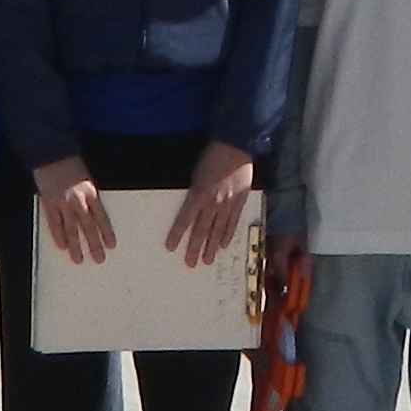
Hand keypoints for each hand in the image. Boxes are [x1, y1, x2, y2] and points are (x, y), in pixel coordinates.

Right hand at [32, 156, 112, 264]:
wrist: (51, 153)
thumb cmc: (69, 163)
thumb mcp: (86, 178)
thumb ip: (89, 196)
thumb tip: (92, 215)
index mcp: (91, 193)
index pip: (101, 218)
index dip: (106, 233)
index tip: (111, 245)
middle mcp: (79, 200)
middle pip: (88, 227)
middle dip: (94, 244)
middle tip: (99, 259)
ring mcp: (63, 203)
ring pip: (71, 229)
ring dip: (76, 246)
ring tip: (79, 259)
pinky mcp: (49, 203)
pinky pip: (54, 223)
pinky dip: (58, 236)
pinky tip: (62, 246)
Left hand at [165, 139, 258, 269]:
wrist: (236, 147)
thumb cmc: (212, 157)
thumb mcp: (196, 175)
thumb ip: (195, 193)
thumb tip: (191, 209)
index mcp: (198, 194)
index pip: (184, 220)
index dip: (177, 234)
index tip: (171, 247)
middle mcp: (212, 202)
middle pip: (201, 230)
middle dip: (195, 248)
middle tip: (190, 263)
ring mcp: (228, 204)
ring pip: (217, 231)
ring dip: (211, 247)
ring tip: (206, 261)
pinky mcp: (240, 202)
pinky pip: (232, 223)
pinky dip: (227, 235)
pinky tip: (222, 245)